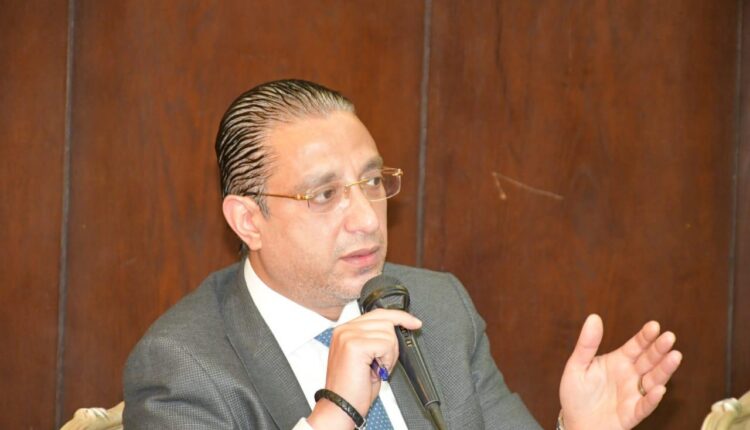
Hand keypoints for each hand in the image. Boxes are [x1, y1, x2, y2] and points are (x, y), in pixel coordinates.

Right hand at [308, 309, 421, 429]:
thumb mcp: (366, 358)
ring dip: (389, 354)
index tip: (414, 322)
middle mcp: (344, 330)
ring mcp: (348, 335)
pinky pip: (386, 344)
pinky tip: (376, 369)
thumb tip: (394, 330)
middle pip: (385, 320)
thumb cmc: (353, 388)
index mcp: (345, 330)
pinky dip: (387, 359)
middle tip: (383, 363)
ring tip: (376, 368)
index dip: (399, 317)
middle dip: (392, 344)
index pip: (377, 314)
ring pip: (388, 332)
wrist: (341, 406)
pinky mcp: (355, 345)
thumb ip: (374, 339)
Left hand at [559, 314, 681, 429]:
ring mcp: (633, 394)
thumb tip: (593, 317)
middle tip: (669, 337)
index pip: (636, 346)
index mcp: (618, 361)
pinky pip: (644, 406)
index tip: (654, 325)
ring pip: (653, 380)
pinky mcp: (632, 413)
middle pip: (648, 360)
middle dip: (659, 349)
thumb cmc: (576, 394)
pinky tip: (660, 389)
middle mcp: (630, 376)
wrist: (575, 423)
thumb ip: (587, 344)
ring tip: (675, 356)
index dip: (645, 336)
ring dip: (664, 370)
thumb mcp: (577, 366)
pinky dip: (652, 398)